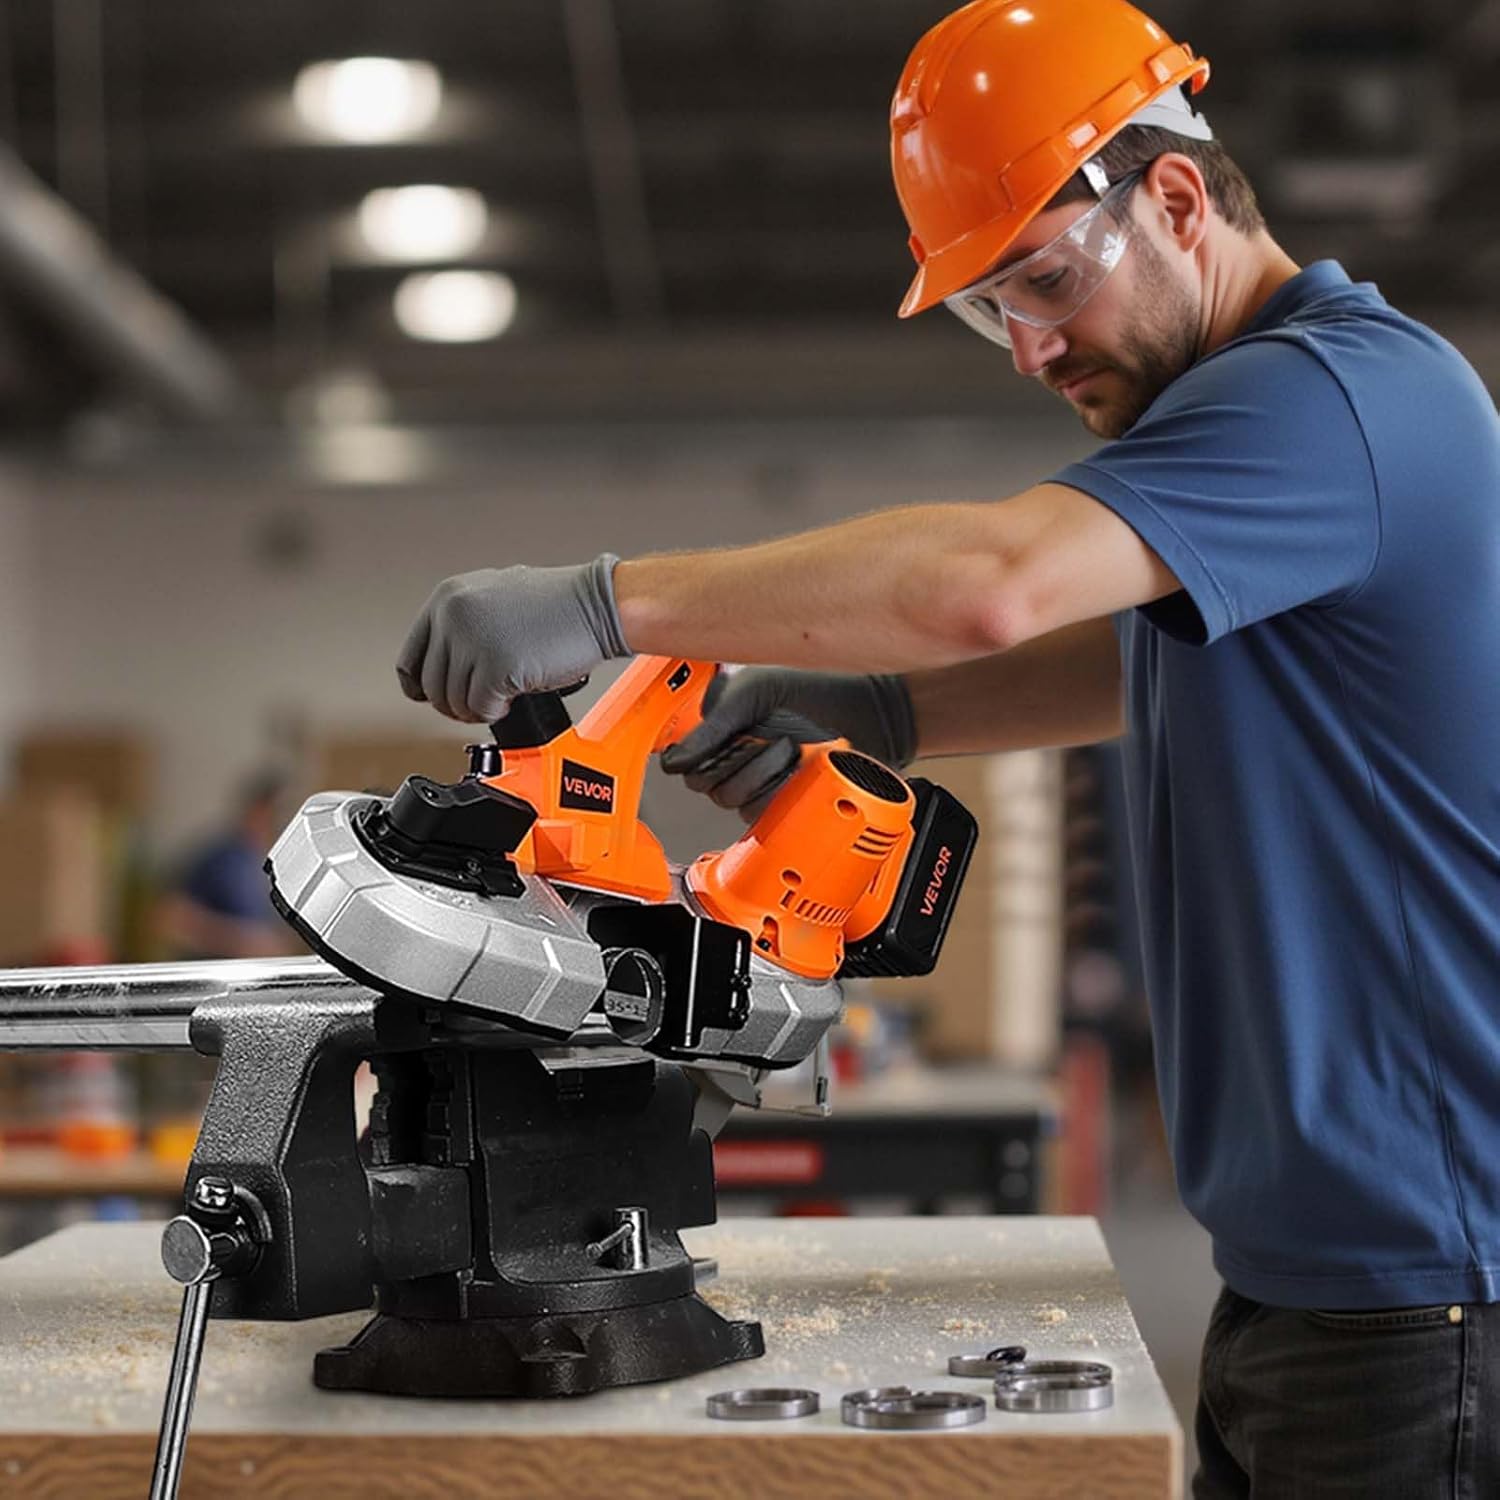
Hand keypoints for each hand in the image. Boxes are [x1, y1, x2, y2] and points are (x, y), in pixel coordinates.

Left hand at [396, 555, 629, 721]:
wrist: (598, 605)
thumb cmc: (558, 605)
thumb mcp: (494, 600)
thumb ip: (462, 626)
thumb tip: (445, 666)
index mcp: (449, 598)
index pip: (411, 656)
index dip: (420, 687)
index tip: (431, 698)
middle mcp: (454, 616)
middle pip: (431, 685)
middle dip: (451, 704)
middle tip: (473, 706)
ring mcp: (473, 641)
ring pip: (453, 701)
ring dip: (475, 710)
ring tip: (497, 700)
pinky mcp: (496, 668)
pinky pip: (480, 708)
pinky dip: (494, 713)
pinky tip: (509, 701)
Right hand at [660, 668, 915, 816]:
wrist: (871, 712)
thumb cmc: (819, 688)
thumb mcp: (757, 689)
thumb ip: (713, 720)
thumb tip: (675, 757)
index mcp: (722, 725)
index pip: (684, 757)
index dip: (698, 753)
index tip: (724, 738)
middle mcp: (736, 755)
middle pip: (704, 782)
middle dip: (736, 759)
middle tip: (765, 735)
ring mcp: (759, 781)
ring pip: (730, 799)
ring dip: (760, 774)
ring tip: (791, 748)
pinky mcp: (782, 803)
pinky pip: (759, 814)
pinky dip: (778, 793)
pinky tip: (799, 773)